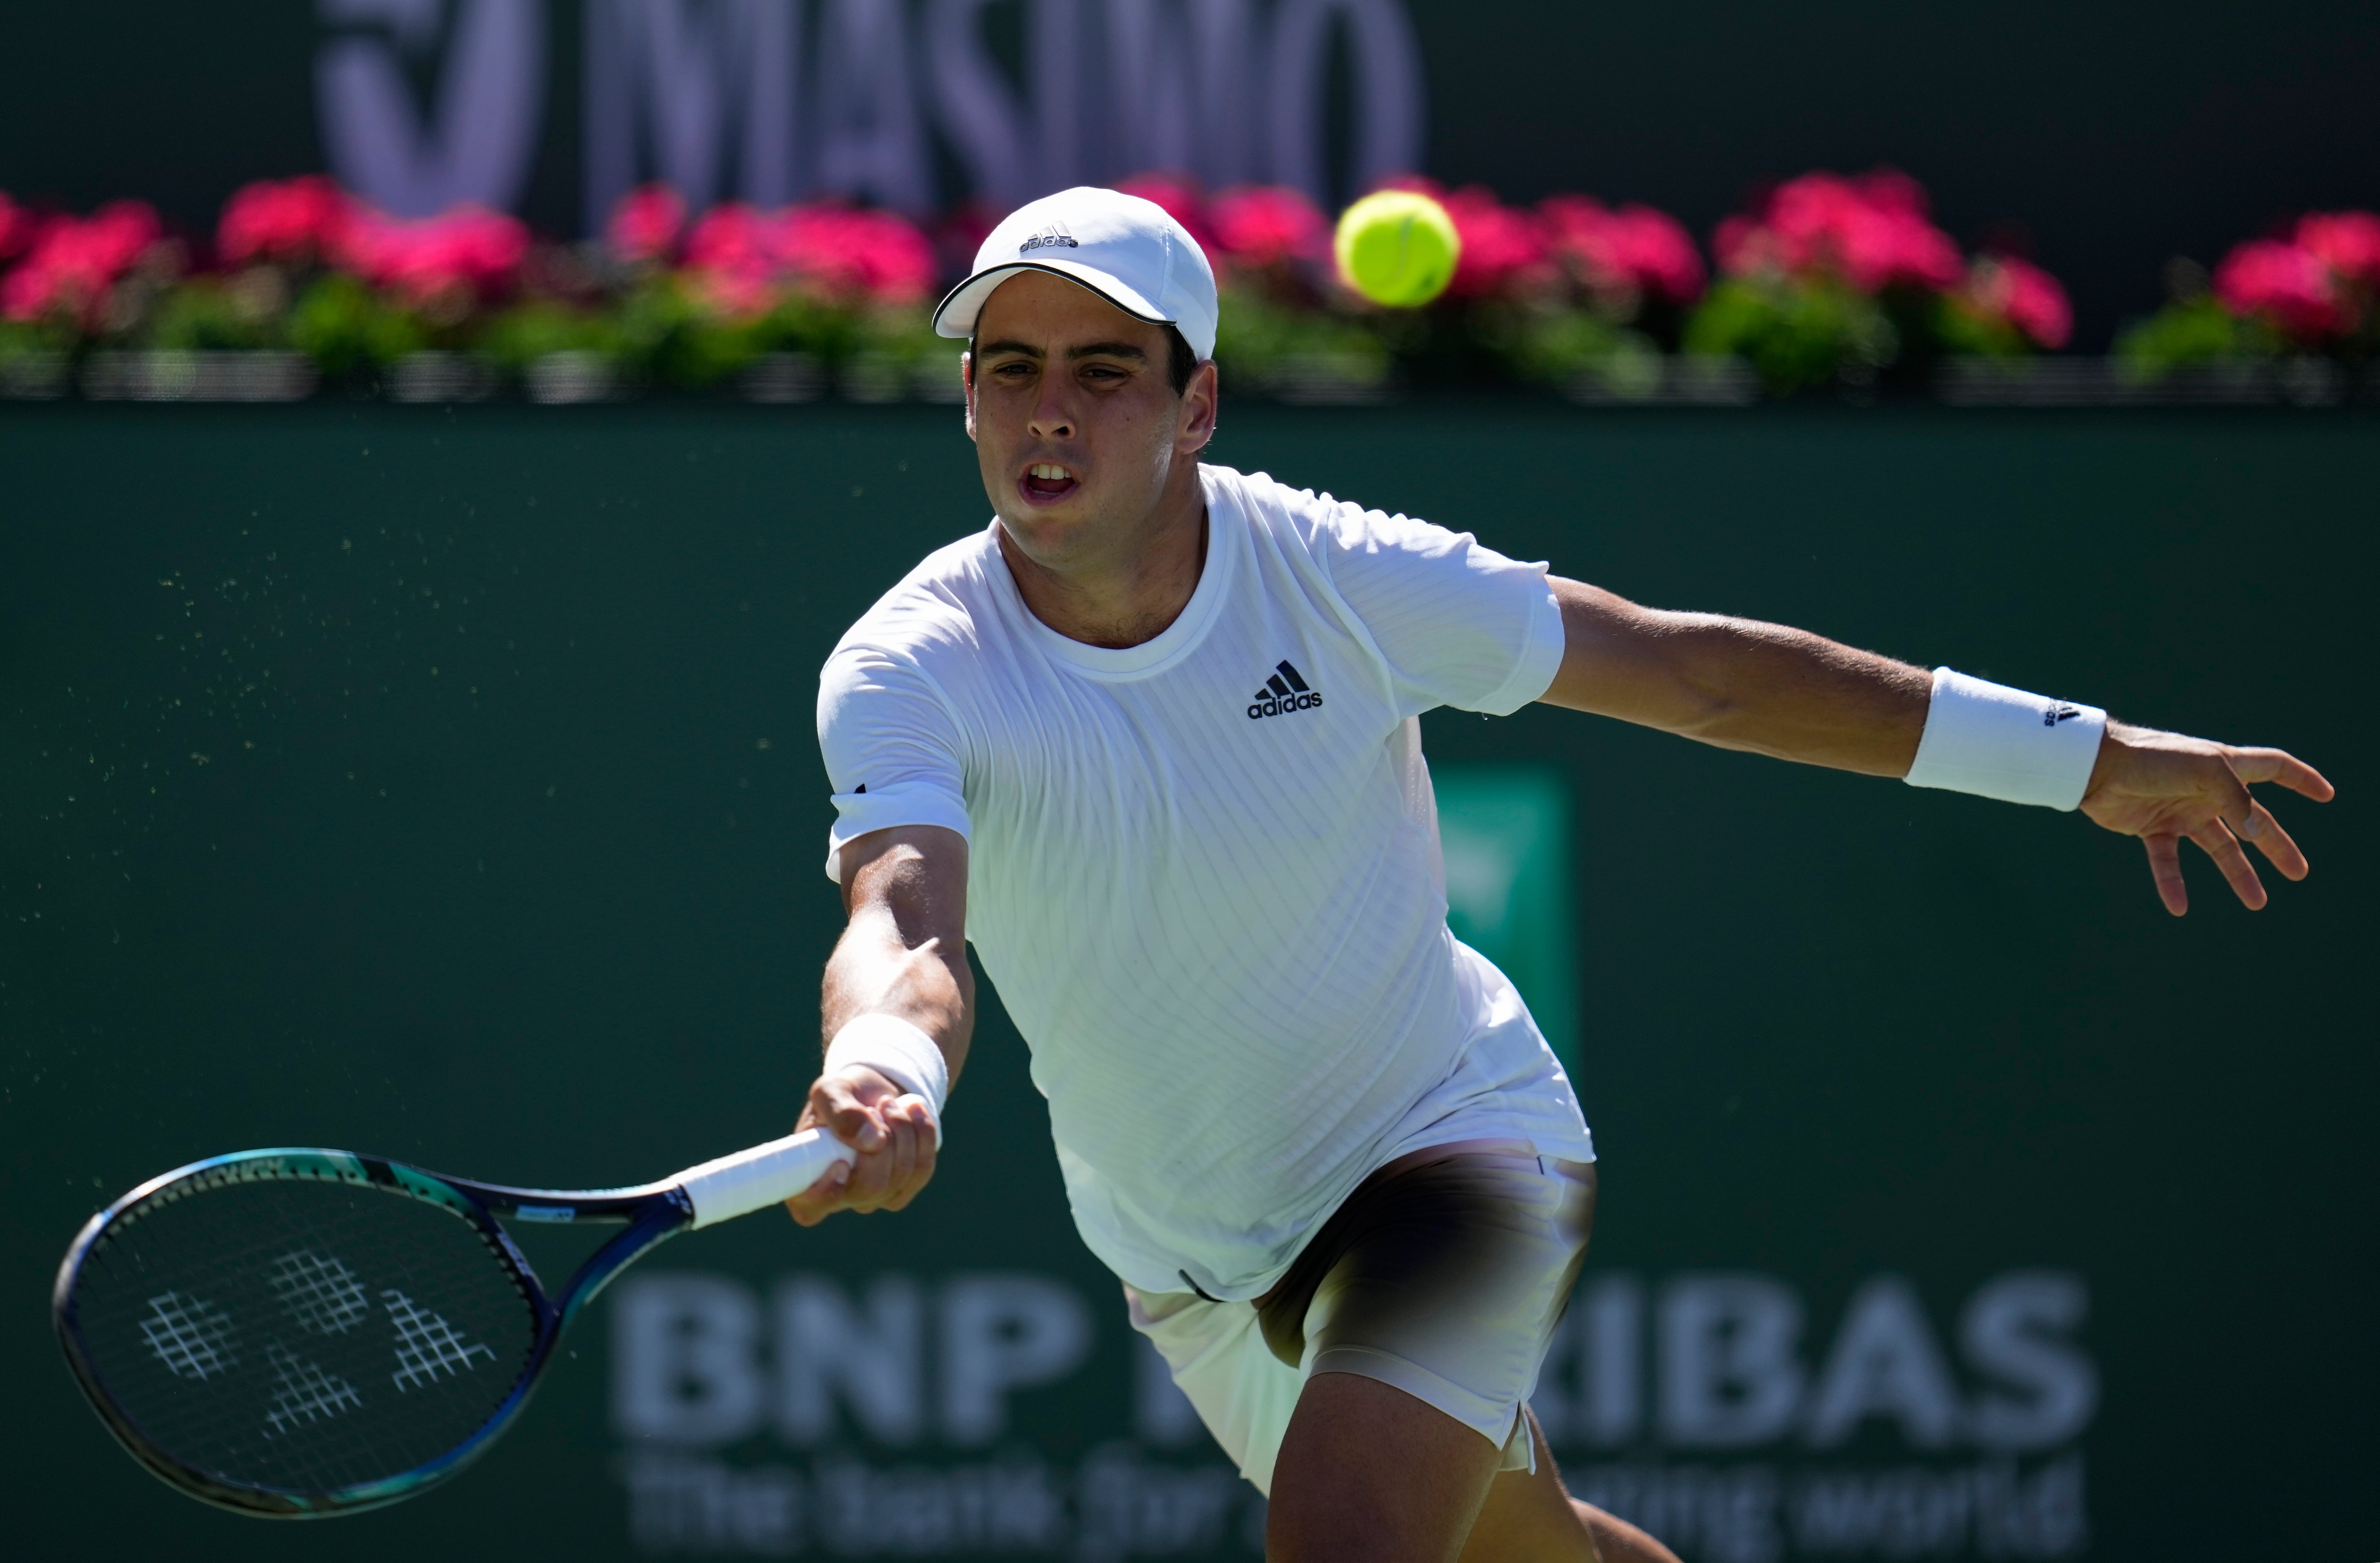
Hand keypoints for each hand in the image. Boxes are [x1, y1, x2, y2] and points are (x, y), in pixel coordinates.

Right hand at [782, 1064, 939, 1225]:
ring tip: (890, 1103)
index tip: (841, 1163)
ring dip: (903, 1130)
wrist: (875, 1091)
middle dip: (883, 1141)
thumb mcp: (832, 1090)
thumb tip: (871, 1142)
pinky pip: (922, 1169)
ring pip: (901, 1176)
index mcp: (806, 1176)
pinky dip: (923, 1135)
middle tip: (876, 1108)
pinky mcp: (902, 1188)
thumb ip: (841, 1112)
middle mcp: (840, 1195)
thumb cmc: (844, 1095)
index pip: (810, 1207)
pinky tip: (914, 1111)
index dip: (827, 1193)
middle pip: (871, 1187)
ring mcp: (873, 1197)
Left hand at [2079, 722, 2333, 914]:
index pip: (2273, 767)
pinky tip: (2179, 907)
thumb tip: (2257, 830)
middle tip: (2298, 872)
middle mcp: (2206, 790)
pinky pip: (2168, 862)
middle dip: (2276, 845)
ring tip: (2258, 902)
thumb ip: (2236, 798)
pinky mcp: (2152, 828)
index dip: (2301, 779)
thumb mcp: (2205, 770)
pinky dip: (2173, 883)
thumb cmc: (2152, 758)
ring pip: (2219, 848)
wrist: (2096, 766)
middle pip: (2252, 821)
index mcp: (2224, 766)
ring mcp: (2181, 810)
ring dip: (2238, 874)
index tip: (2326, 794)